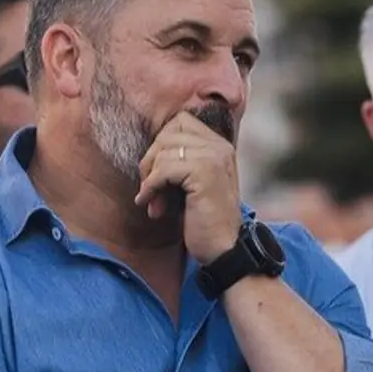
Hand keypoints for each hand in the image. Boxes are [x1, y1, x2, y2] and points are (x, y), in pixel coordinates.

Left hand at [135, 112, 241, 263]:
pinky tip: (153, 206)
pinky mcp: (206, 172)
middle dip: (151, 160)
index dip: (161, 145)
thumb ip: (180, 162)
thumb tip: (148, 153)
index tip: (156, 174)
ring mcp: (215, 157)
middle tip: (150, 188)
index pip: (180, 122)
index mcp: (220, 146)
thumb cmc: (205, 221)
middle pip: (168, 132)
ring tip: (154, 202)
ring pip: (164, 149)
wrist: (224, 250)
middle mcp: (220, 147)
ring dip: (150, 177)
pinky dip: (151, 187)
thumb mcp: (192, 184)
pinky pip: (164, 169)